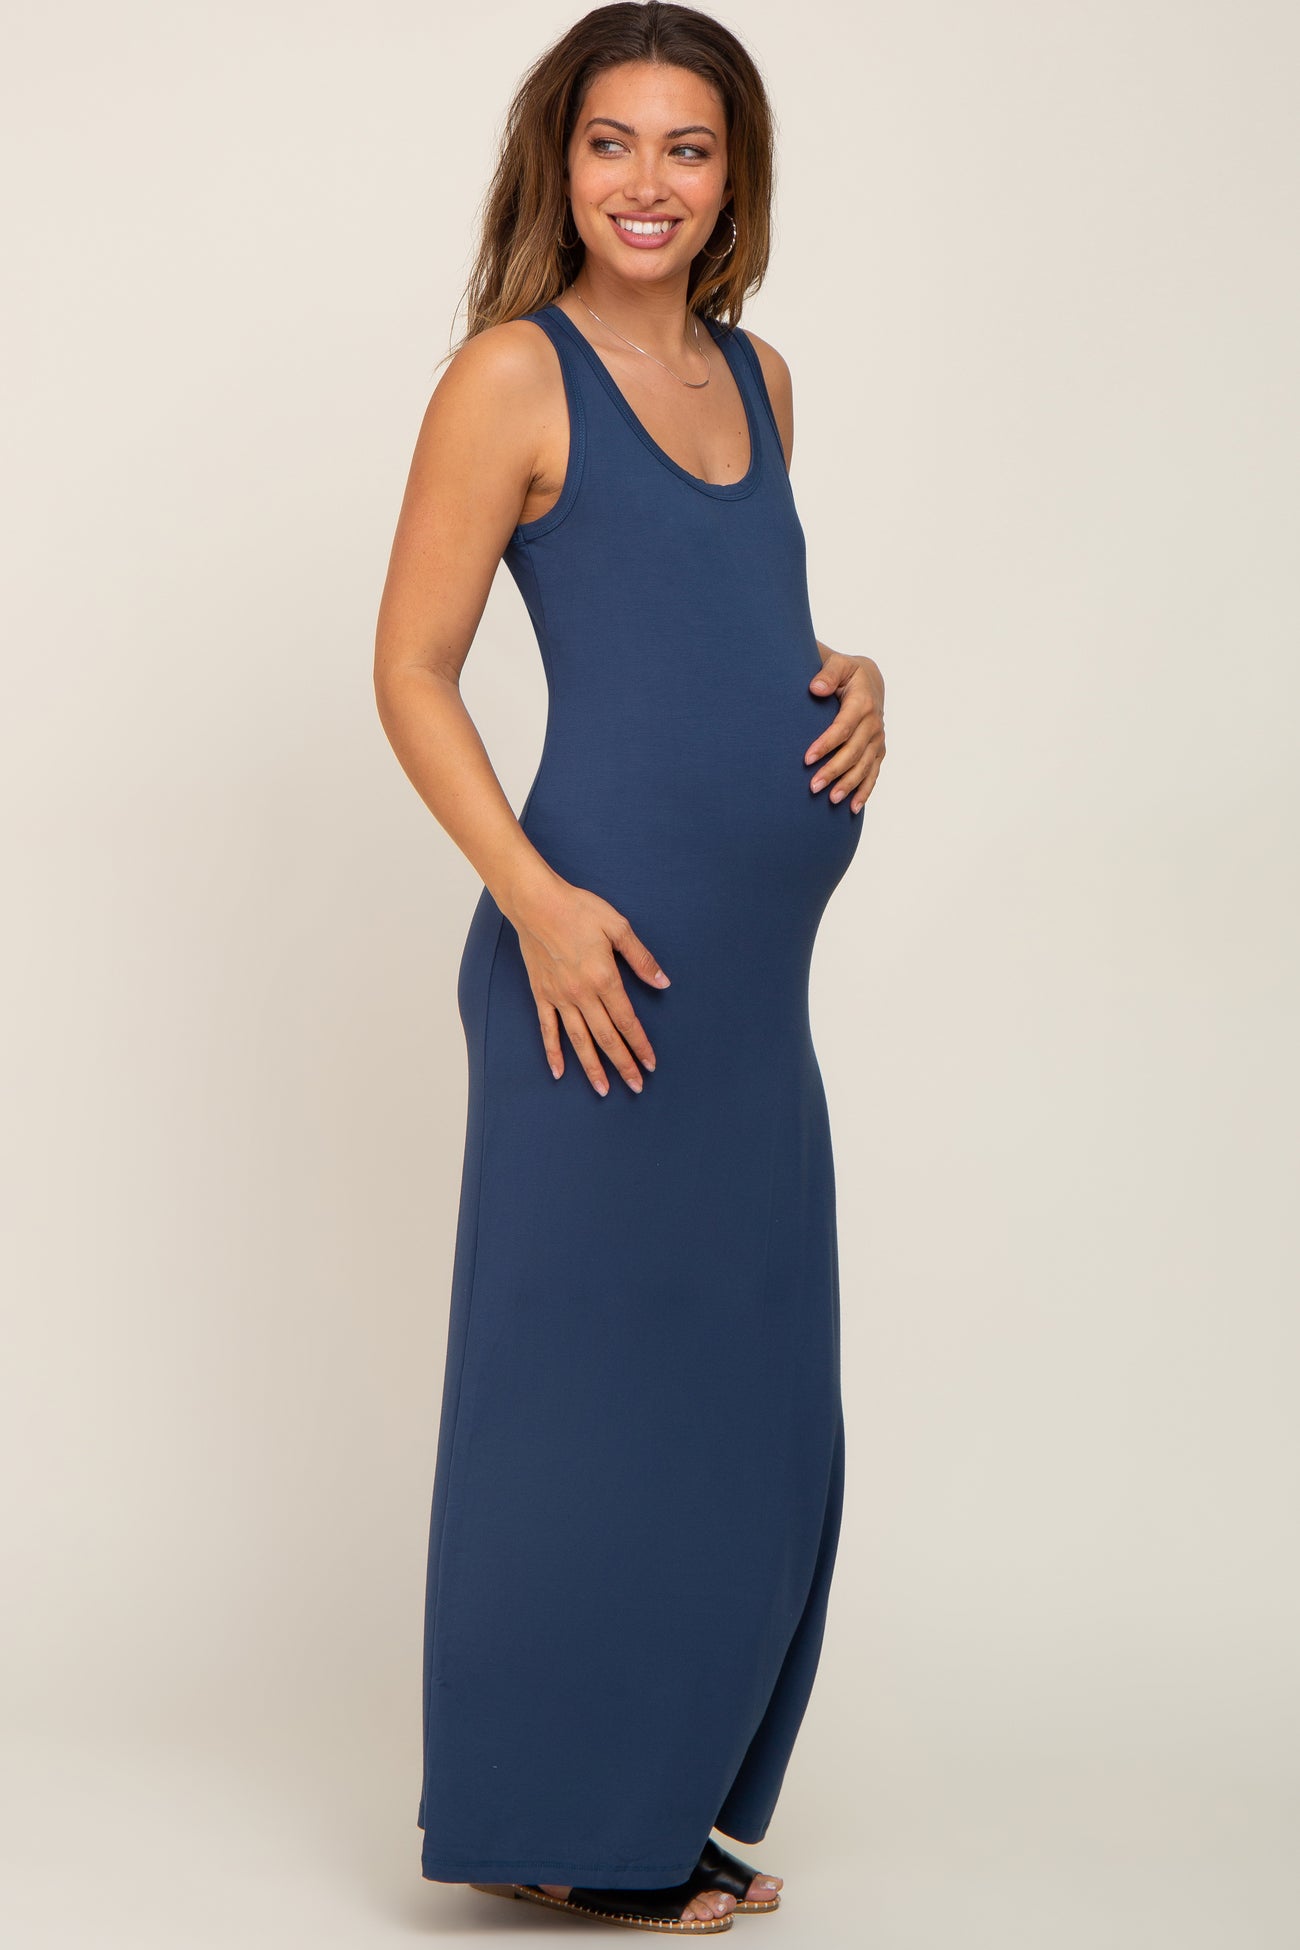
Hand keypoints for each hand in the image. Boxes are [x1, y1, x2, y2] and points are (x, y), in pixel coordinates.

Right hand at [511, 878, 669, 1096]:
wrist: (536, 903)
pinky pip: (548, 1030)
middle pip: (606, 1038)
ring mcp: (559, 997)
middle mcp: (582, 994)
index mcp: (604, 979)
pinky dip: (553, 1052)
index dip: (640, 1045)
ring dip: (592, 1067)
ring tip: (603, 1090)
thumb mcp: (618, 927)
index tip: (650, 1065)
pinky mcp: (541, 994)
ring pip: (579, 1041)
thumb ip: (641, 958)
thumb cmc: (578, 909)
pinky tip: (559, 1072)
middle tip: (635, 1087)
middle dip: (623, 1064)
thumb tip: (662, 982)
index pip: (627, 1022)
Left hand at [805, 648, 885, 812]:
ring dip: (848, 785)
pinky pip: (873, 773)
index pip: (843, 727)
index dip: (826, 744)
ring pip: (864, 766)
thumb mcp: (838, 664)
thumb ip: (827, 673)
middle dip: (833, 771)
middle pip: (853, 752)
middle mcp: (873, 723)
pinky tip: (853, 808)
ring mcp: (877, 738)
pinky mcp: (879, 750)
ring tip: (830, 800)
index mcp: (862, 702)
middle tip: (813, 787)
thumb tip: (816, 688)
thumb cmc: (845, 672)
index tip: (806, 759)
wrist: (869, 680)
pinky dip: (864, 791)